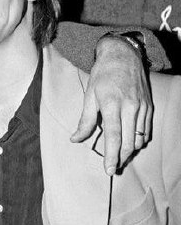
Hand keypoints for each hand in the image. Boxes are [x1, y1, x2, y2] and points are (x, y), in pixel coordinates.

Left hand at [70, 36, 151, 174]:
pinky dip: (140, 140)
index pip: (113, 137)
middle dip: (122, 159)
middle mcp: (130, 107)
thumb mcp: (89, 96)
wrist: (123, 55)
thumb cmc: (103, 75)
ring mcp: (142, 107)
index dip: (111, 155)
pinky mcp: (149, 106)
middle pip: (129, 142)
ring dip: (131, 152)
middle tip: (113, 168)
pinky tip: (131, 143)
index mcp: (112, 105)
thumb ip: (84, 120)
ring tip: (120, 158)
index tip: (109, 169)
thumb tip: (75, 139)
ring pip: (140, 139)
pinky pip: (146, 130)